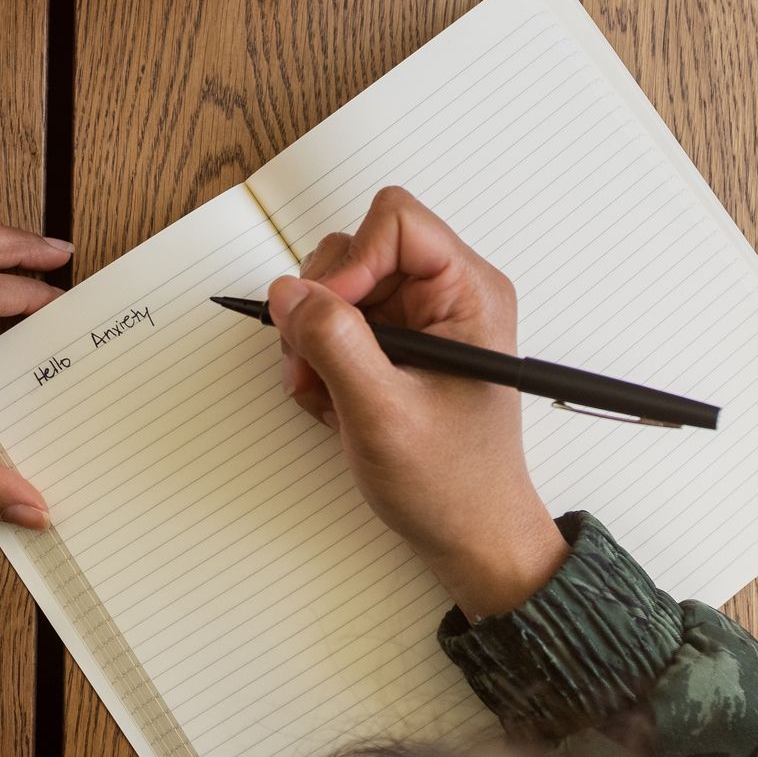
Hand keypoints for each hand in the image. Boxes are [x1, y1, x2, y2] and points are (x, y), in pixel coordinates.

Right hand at [268, 188, 567, 618]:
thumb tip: (287, 293)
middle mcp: (445, 294)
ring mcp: (418, 319)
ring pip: (336, 289)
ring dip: (313, 340)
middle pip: (355, 250)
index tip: (330, 315)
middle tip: (313, 365)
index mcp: (468, 292)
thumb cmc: (453, 483)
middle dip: (321, 307)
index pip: (395, 221)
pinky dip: (320, 363)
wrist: (470, 536)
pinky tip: (335, 405)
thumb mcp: (384, 414)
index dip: (351, 261)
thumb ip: (334, 344)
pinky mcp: (395, 345)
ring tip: (323, 393)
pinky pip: (335, 325)